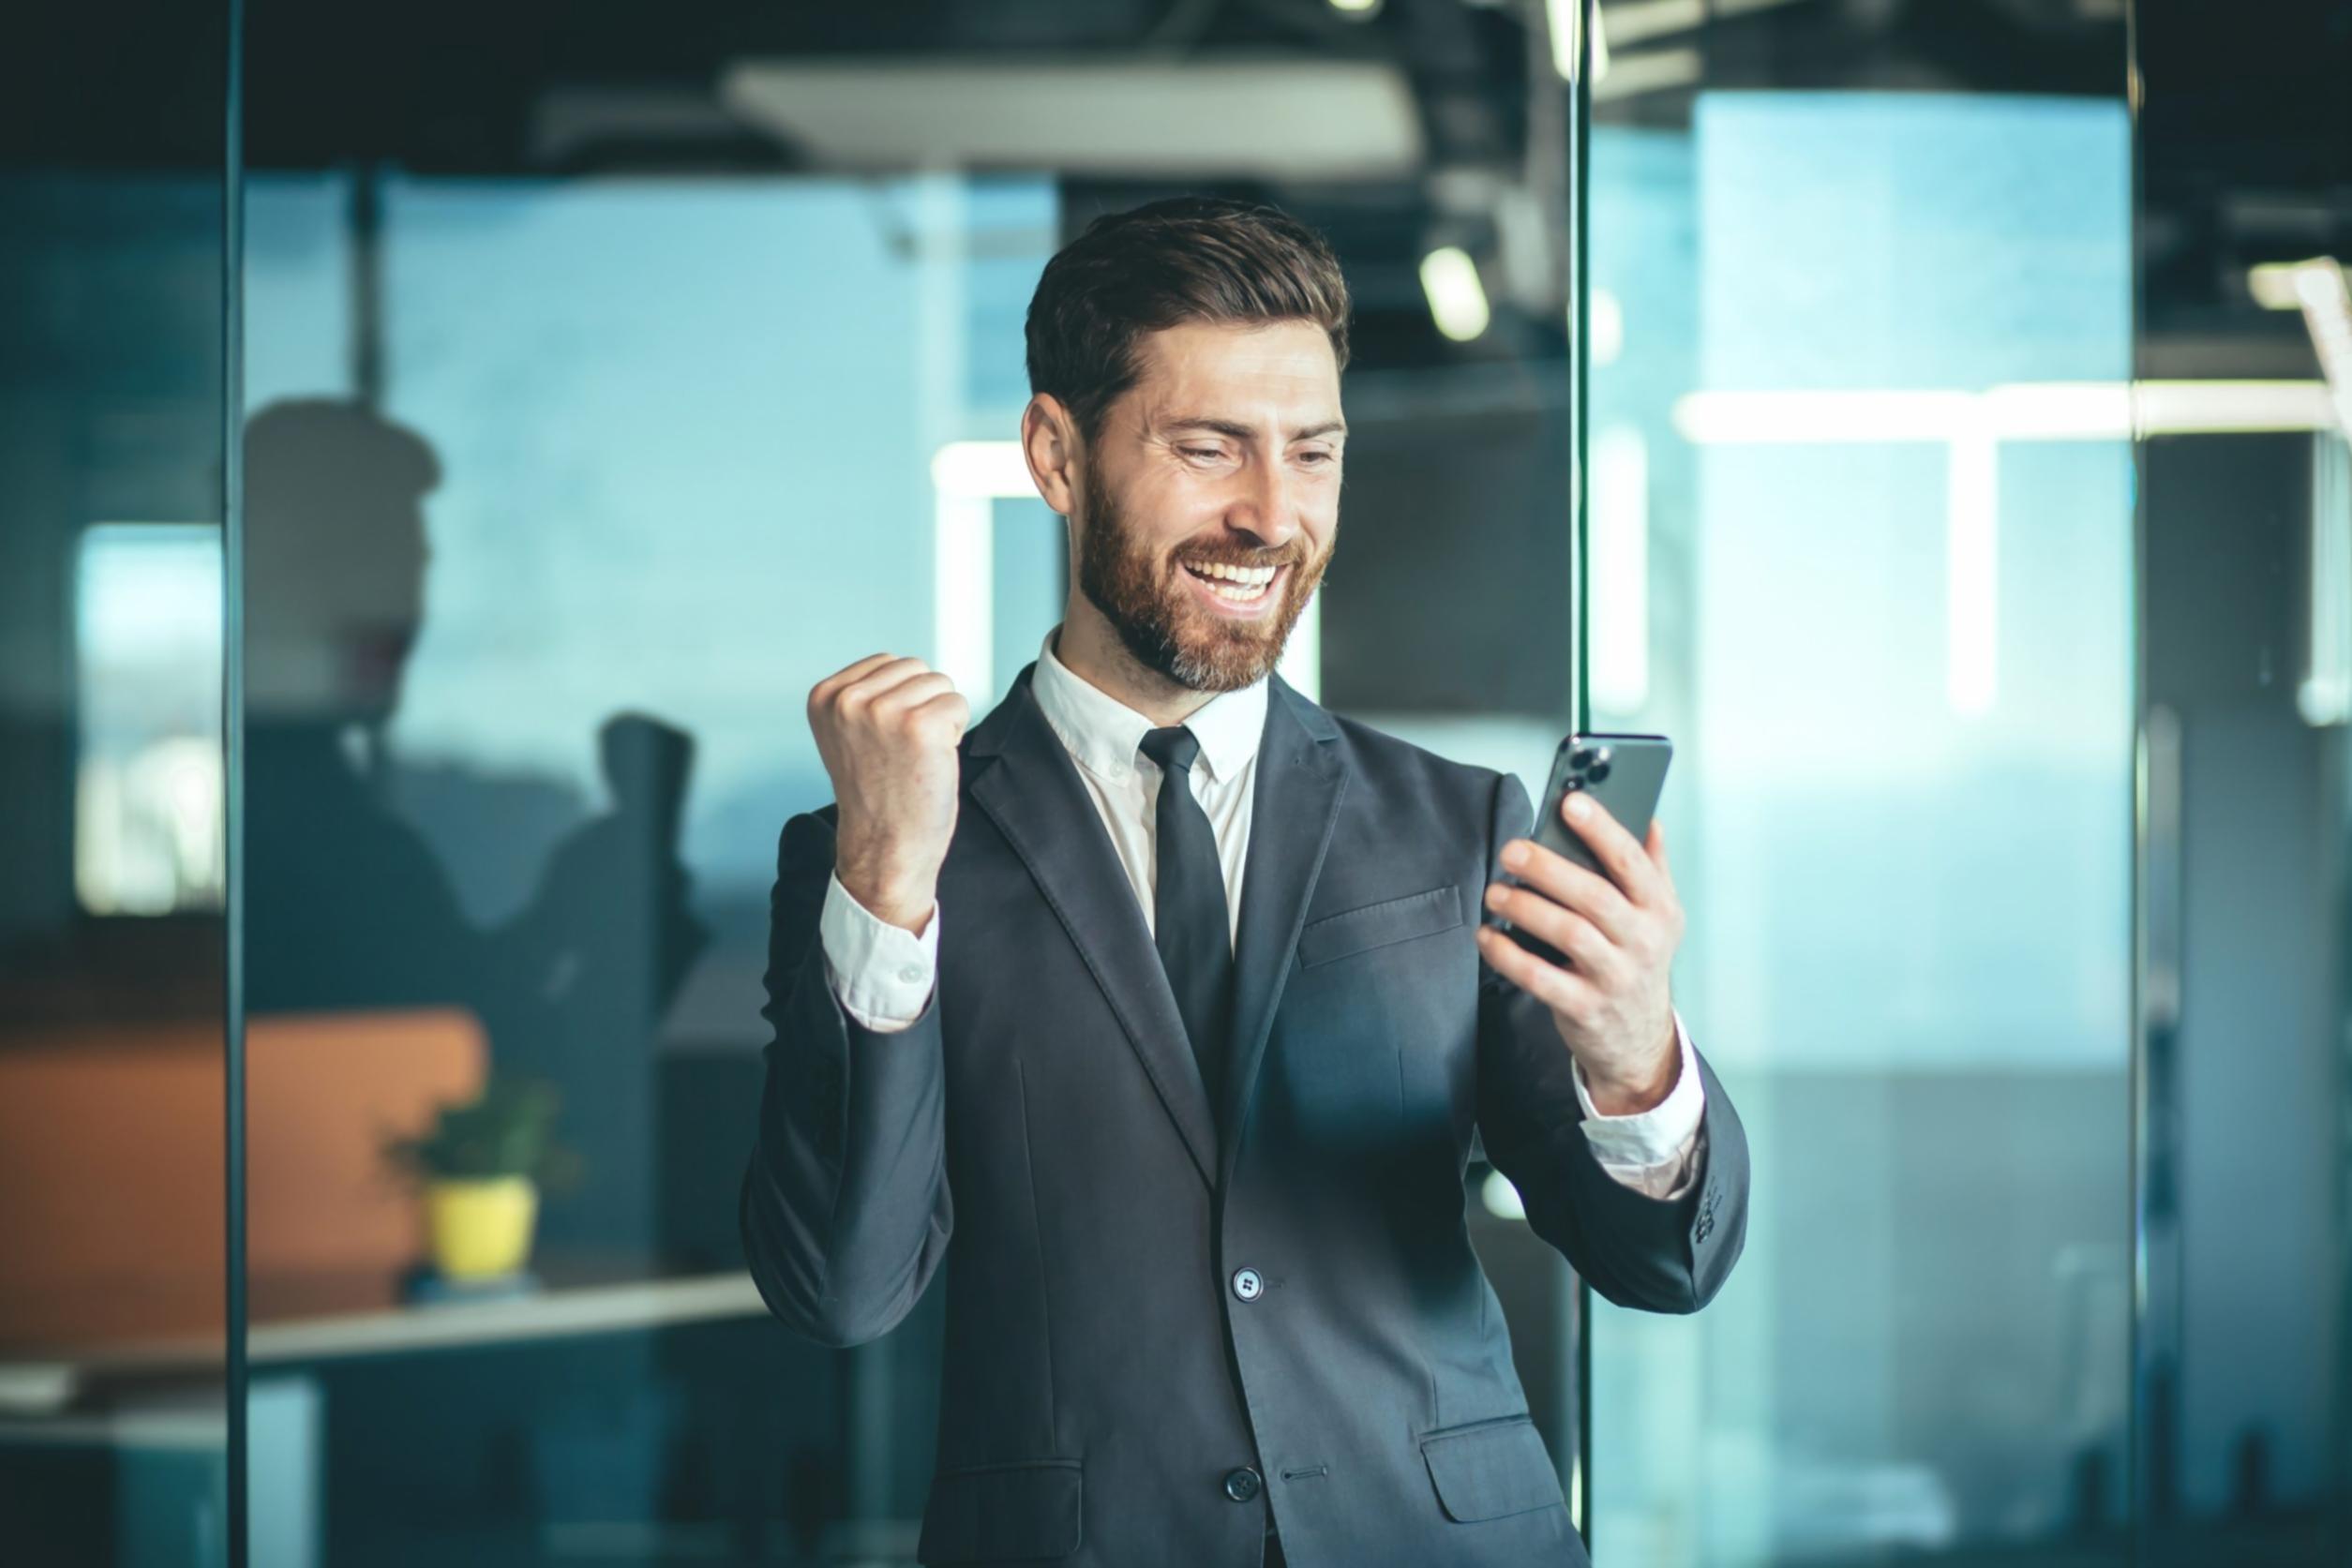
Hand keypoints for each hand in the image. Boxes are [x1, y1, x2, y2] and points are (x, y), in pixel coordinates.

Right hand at [807, 654, 969, 933]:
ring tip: (916, 756)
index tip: (883, 742)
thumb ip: (865, 696)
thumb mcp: (849, 733)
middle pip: (916, 667)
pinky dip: (955, 733)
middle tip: (903, 752)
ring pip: (940, 683)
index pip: (888, 662)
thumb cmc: (876, 794)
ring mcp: (882, 711)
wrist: (884, 847)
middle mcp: (848, 699)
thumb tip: (908, 667)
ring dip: (939, 719)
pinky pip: (958, 704)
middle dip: (921, 705)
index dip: (899, 700)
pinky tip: (931, 761)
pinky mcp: (919, 726)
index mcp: (824, 696)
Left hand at [1475, 790, 1684, 1115]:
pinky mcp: (1583, 1007)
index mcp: (1659, 910)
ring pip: (1568, 934)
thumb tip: (1649, 818)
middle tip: (1512, 851)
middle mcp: (1643, 942)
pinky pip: (1540, 978)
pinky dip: (1508, 955)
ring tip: (1495, 892)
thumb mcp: (1659, 917)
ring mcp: (1614, 977)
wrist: (1639, 1040)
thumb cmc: (1638, 962)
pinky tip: (1487, 936)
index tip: (1571, 803)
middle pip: (1594, 897)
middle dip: (1549, 869)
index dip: (1602, 830)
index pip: (1632, 862)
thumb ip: (1652, 867)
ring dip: (1525, 908)